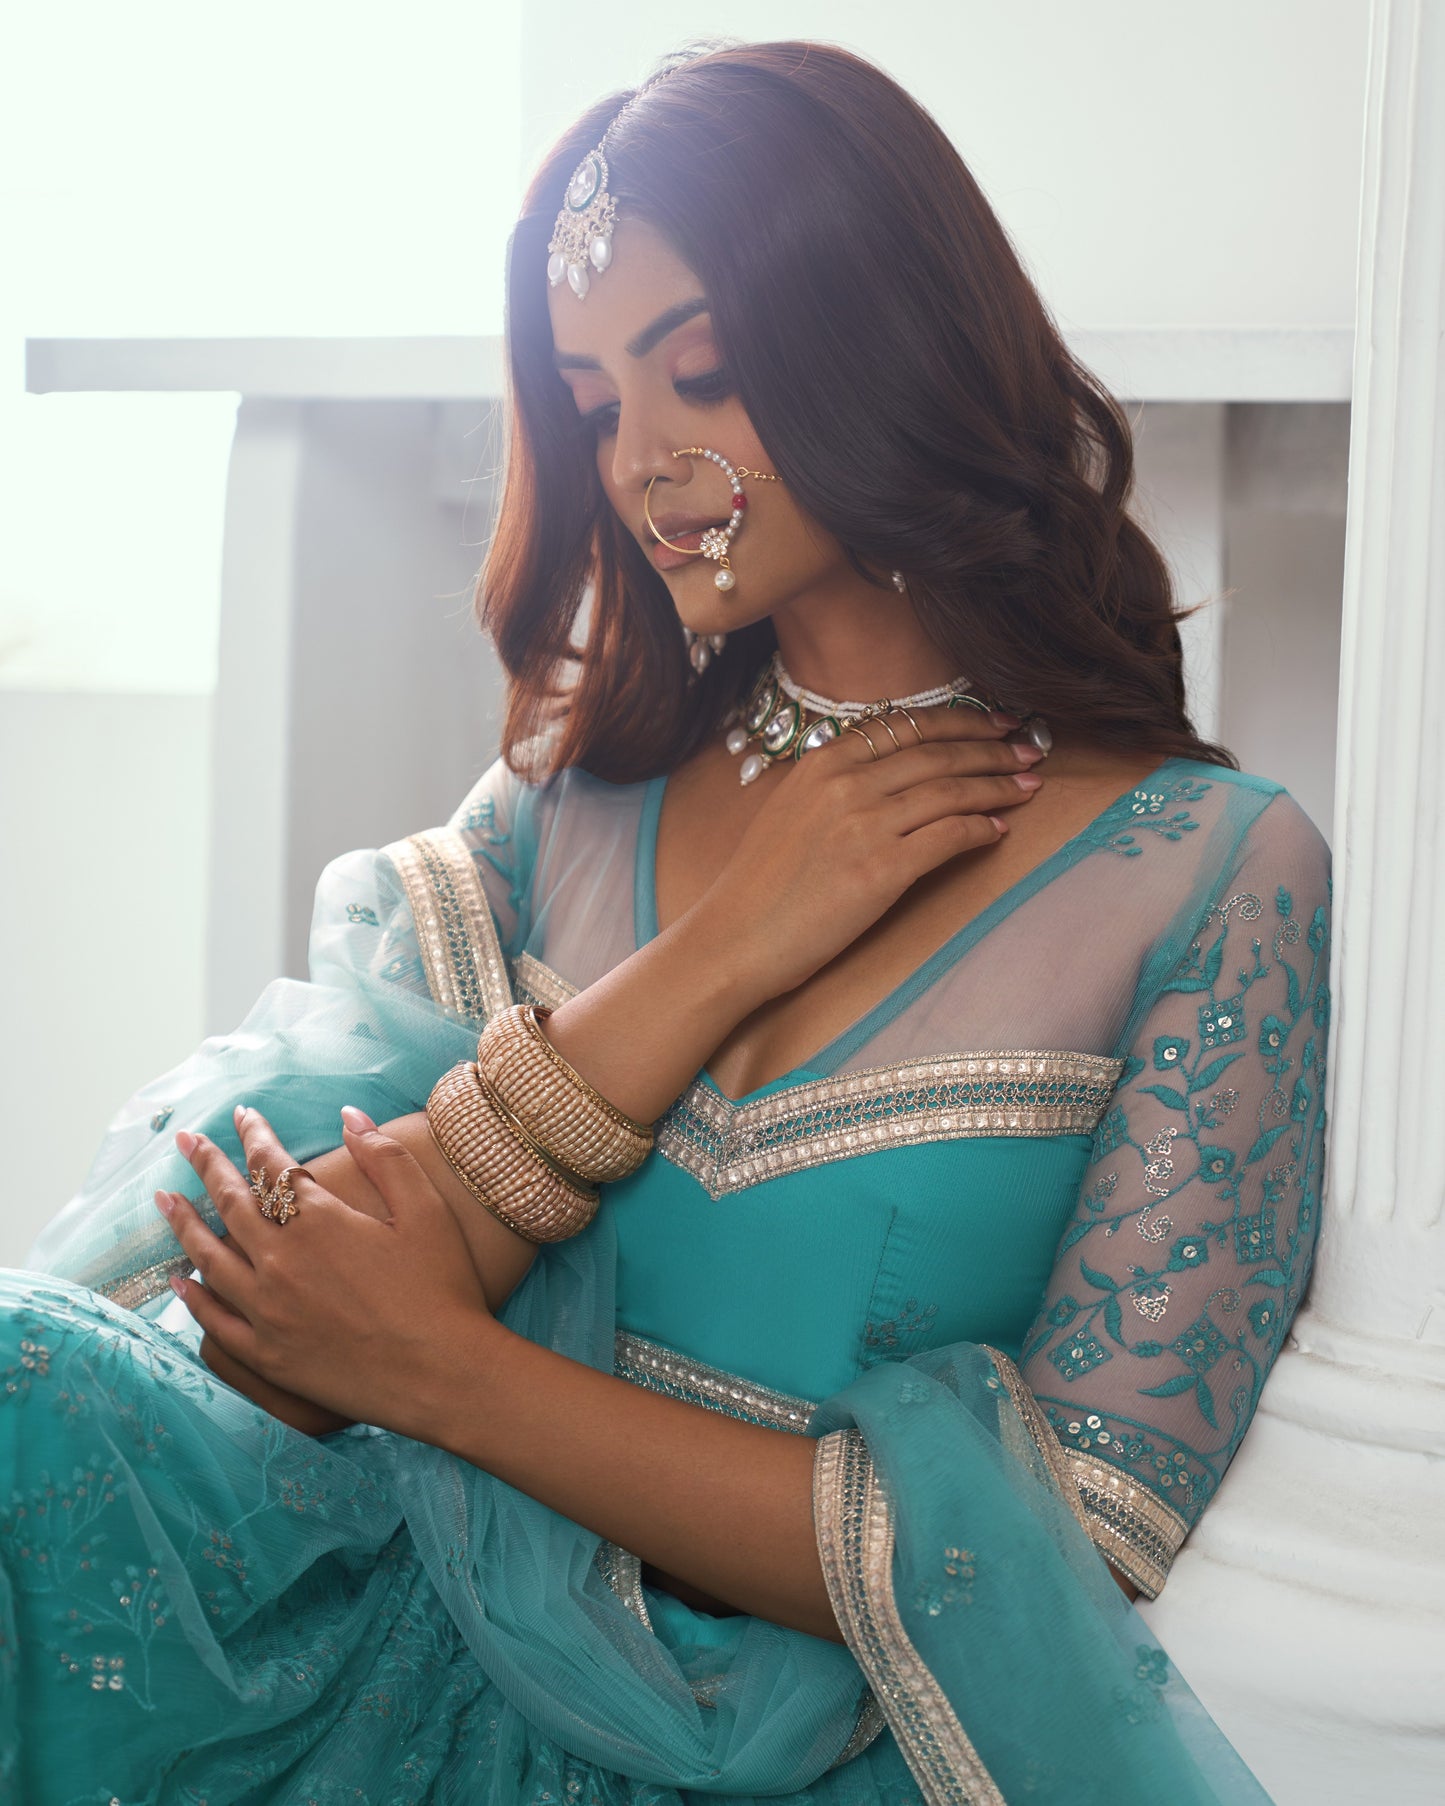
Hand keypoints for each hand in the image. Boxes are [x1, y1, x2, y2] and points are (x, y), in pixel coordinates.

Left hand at [156, 1105, 494, 1440]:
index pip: (271, 1164)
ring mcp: (268, 1311)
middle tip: (186, 1140)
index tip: (242, 1115)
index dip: (254, 1135)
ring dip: (184, 1224)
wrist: (441, 1373)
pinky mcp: (267, 1354)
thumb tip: (347, 1115)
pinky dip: (193, 1297)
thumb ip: (384, 1155)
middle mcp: (281, 1261)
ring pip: (209, 1258)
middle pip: (230, 1202)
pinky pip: (215, 1321)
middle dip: (206, 1165)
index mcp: (319, 1221)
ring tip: (164, 1200)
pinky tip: (181, 1281)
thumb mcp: (425, 1210)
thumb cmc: (442, 1288)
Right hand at [703, 705, 1045, 1001]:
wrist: (734, 938)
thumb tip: (886, 772)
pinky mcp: (883, 870)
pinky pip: (951, 837)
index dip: (962, 722)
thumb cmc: (759, 884)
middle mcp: (847, 783)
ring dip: (999, 785)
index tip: (997, 724)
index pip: (908, 726)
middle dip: (993, 749)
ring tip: (1029, 786)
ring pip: (952, 790)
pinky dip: (982, 828)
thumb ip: (834, 783)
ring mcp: (866, 824)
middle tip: (1030, 750)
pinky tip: (1000, 830)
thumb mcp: (790, 810)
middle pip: (939, 753)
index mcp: (823, 761)